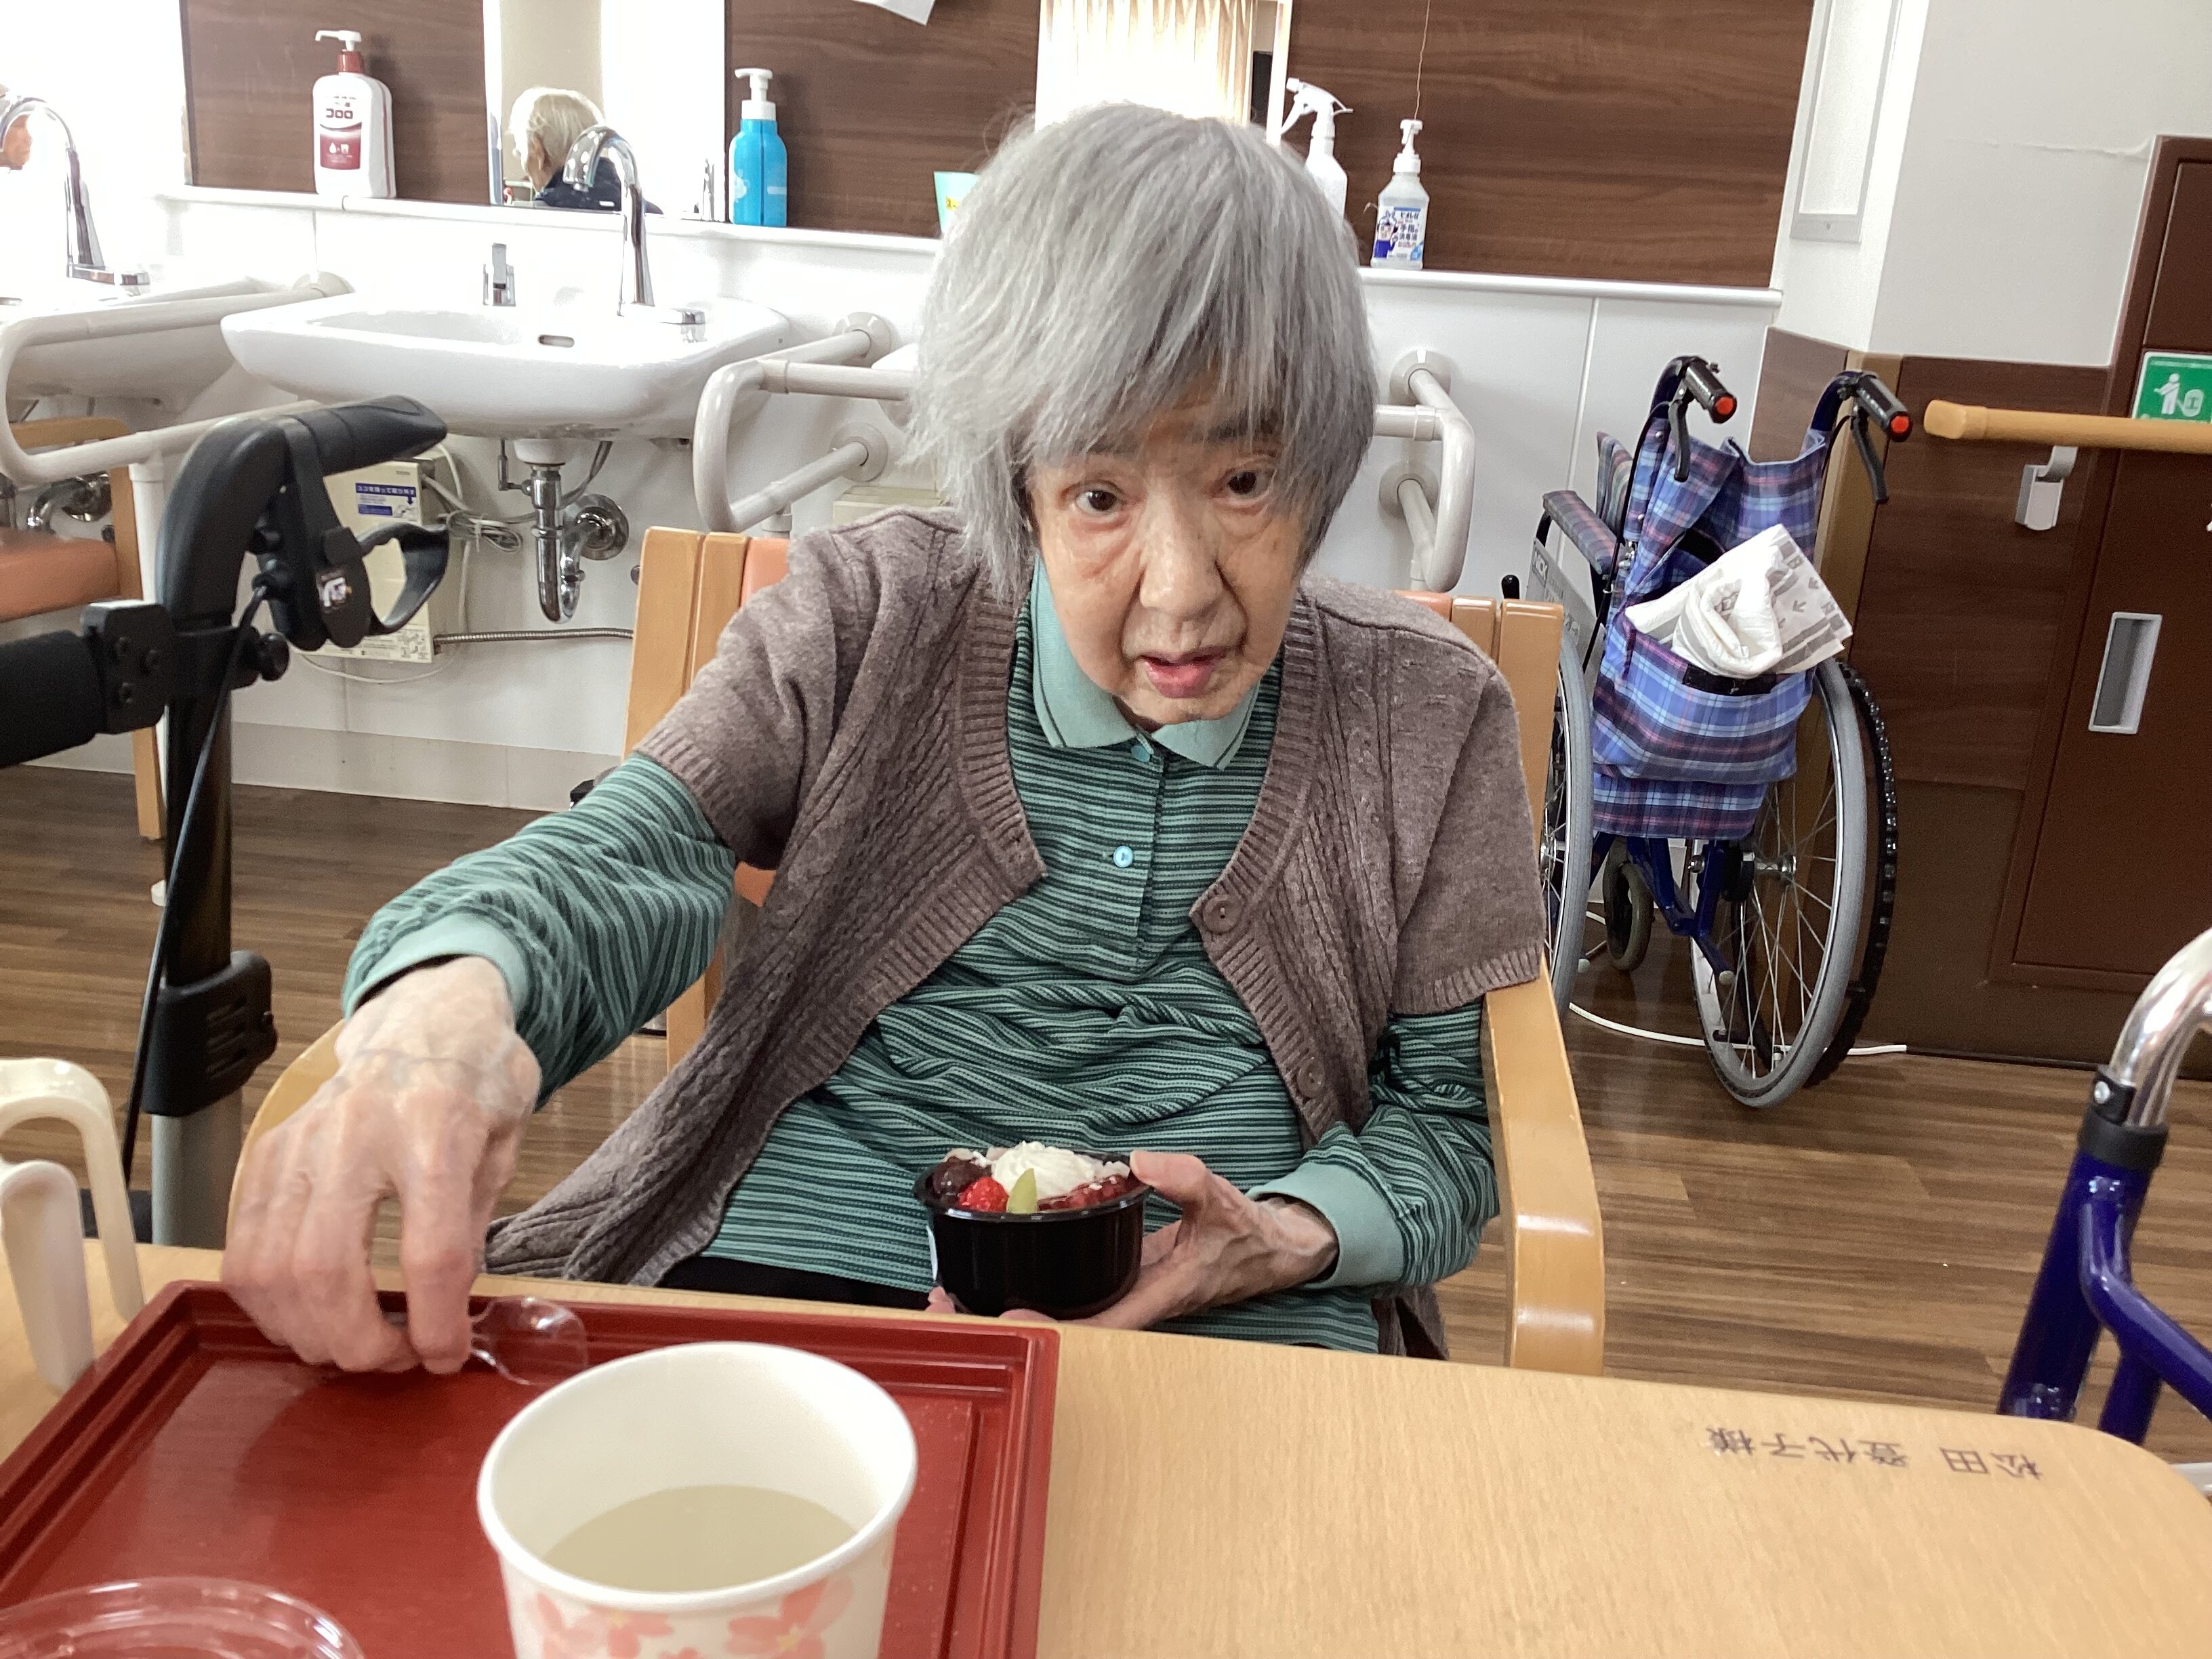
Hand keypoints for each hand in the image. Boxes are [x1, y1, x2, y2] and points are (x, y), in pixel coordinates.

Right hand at [223, 957, 538, 1373]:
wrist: (424, 1018)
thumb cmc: (473, 1078)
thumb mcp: (506, 1141)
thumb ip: (476, 1222)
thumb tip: (448, 1306)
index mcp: (436, 1128)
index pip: (431, 1252)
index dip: (436, 1324)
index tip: (445, 1354)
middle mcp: (357, 1134)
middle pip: (326, 1270)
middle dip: (356, 1341)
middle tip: (392, 1358)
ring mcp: (301, 1143)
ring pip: (271, 1269)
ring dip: (308, 1331)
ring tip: (351, 1342)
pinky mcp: (265, 1153)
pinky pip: (241, 1248)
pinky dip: (267, 1301)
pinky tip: (307, 1312)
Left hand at [926, 1150, 1336, 1329]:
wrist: (1265, 1248)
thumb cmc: (1246, 1235)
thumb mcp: (1220, 1199)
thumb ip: (1185, 1178)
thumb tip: (1142, 1160)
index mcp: (1153, 1298)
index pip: (1092, 1326)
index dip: (1048, 1329)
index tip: (1008, 1320)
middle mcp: (1126, 1303)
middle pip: (1057, 1327)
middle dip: (1002, 1321)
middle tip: (944, 1302)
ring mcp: (1116, 1293)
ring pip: (1054, 1312)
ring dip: (1004, 1306)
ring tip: (949, 1294)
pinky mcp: (1112, 1278)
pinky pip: (1063, 1289)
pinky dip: (1027, 1282)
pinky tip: (995, 1268)